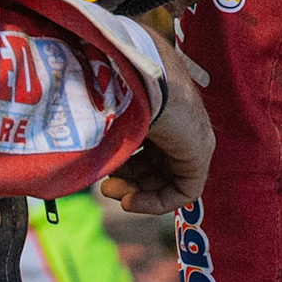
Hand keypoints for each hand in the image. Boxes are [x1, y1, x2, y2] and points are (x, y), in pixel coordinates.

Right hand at [99, 41, 213, 214]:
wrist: (140, 79)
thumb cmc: (118, 89)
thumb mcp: (107, 116)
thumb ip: (103, 134)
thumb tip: (81, 152)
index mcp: (156, 111)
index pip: (142, 148)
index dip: (121, 165)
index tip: (101, 170)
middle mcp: (176, 125)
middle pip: (153, 166)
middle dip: (126, 182)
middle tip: (104, 188)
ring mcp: (190, 139)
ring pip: (164, 180)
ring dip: (135, 192)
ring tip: (111, 191)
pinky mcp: (200, 155)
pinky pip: (183, 191)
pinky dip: (156, 202)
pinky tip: (130, 200)